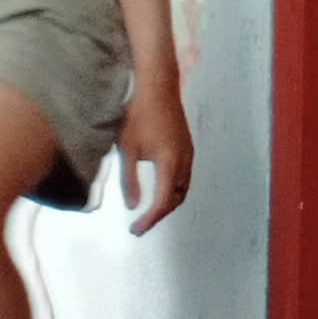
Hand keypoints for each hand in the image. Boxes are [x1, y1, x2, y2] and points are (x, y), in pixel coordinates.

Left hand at [117, 74, 193, 236]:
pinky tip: (160, 189)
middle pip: (176, 199)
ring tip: (149, 211)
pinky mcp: (187, 147)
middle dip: (159, 215)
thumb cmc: (138, 116)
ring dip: (168, 203)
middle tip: (140, 225)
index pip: (163, 203)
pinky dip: (173, 190)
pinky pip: (184, 177)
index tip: (135, 230)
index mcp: (169, 165)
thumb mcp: (128, 149)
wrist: (158, 88)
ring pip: (183, 189)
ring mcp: (189, 154)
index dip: (150, 220)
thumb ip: (130, 180)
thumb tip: (132, 207)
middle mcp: (184, 163)